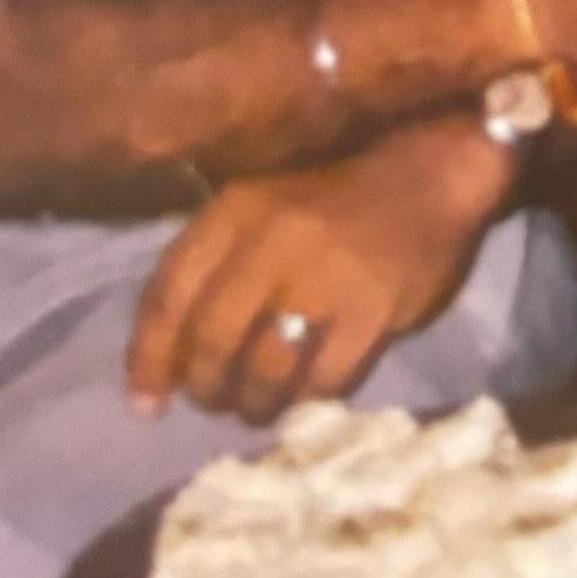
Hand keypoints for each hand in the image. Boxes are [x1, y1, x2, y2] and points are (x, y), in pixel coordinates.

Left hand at [126, 118, 509, 419]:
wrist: (431, 169)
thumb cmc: (334, 194)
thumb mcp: (260, 205)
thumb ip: (215, 264)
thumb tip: (170, 356)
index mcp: (234, 211)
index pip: (168, 295)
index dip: (148, 359)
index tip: (146, 404)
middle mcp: (271, 241)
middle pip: (212, 341)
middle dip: (206, 387)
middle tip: (216, 402)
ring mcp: (325, 277)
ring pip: (266, 368)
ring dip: (254, 403)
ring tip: (259, 408)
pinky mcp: (373, 309)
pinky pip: (325, 379)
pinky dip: (309, 398)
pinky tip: (308, 395)